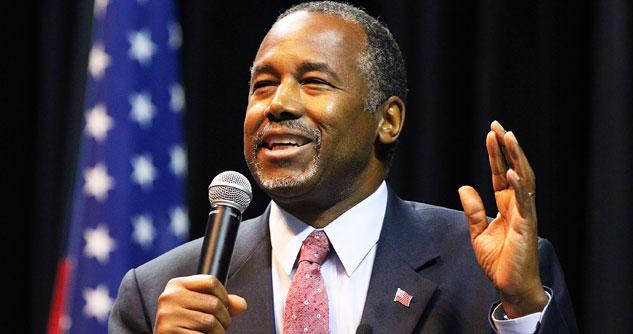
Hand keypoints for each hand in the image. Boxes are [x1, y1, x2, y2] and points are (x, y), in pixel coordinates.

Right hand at [154, 274, 246, 332]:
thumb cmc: (184, 323)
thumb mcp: (199, 307)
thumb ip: (221, 302)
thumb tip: (241, 305)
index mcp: (176, 285)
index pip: (211, 281)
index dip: (224, 295)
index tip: (224, 306)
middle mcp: (169, 297)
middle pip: (214, 303)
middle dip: (224, 318)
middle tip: (220, 326)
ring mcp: (168, 315)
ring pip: (210, 322)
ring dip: (218, 332)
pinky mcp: (169, 332)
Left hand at [458, 121, 547, 317]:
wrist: (510, 286)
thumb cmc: (499, 263)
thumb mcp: (478, 233)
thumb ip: (473, 211)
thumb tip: (464, 186)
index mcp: (506, 206)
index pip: (500, 173)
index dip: (495, 154)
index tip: (490, 133)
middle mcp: (518, 206)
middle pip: (514, 169)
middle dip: (506, 147)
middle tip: (498, 125)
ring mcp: (524, 214)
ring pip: (523, 180)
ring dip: (516, 158)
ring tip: (509, 137)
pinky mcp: (527, 227)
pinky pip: (524, 203)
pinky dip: (519, 187)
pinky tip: (512, 172)